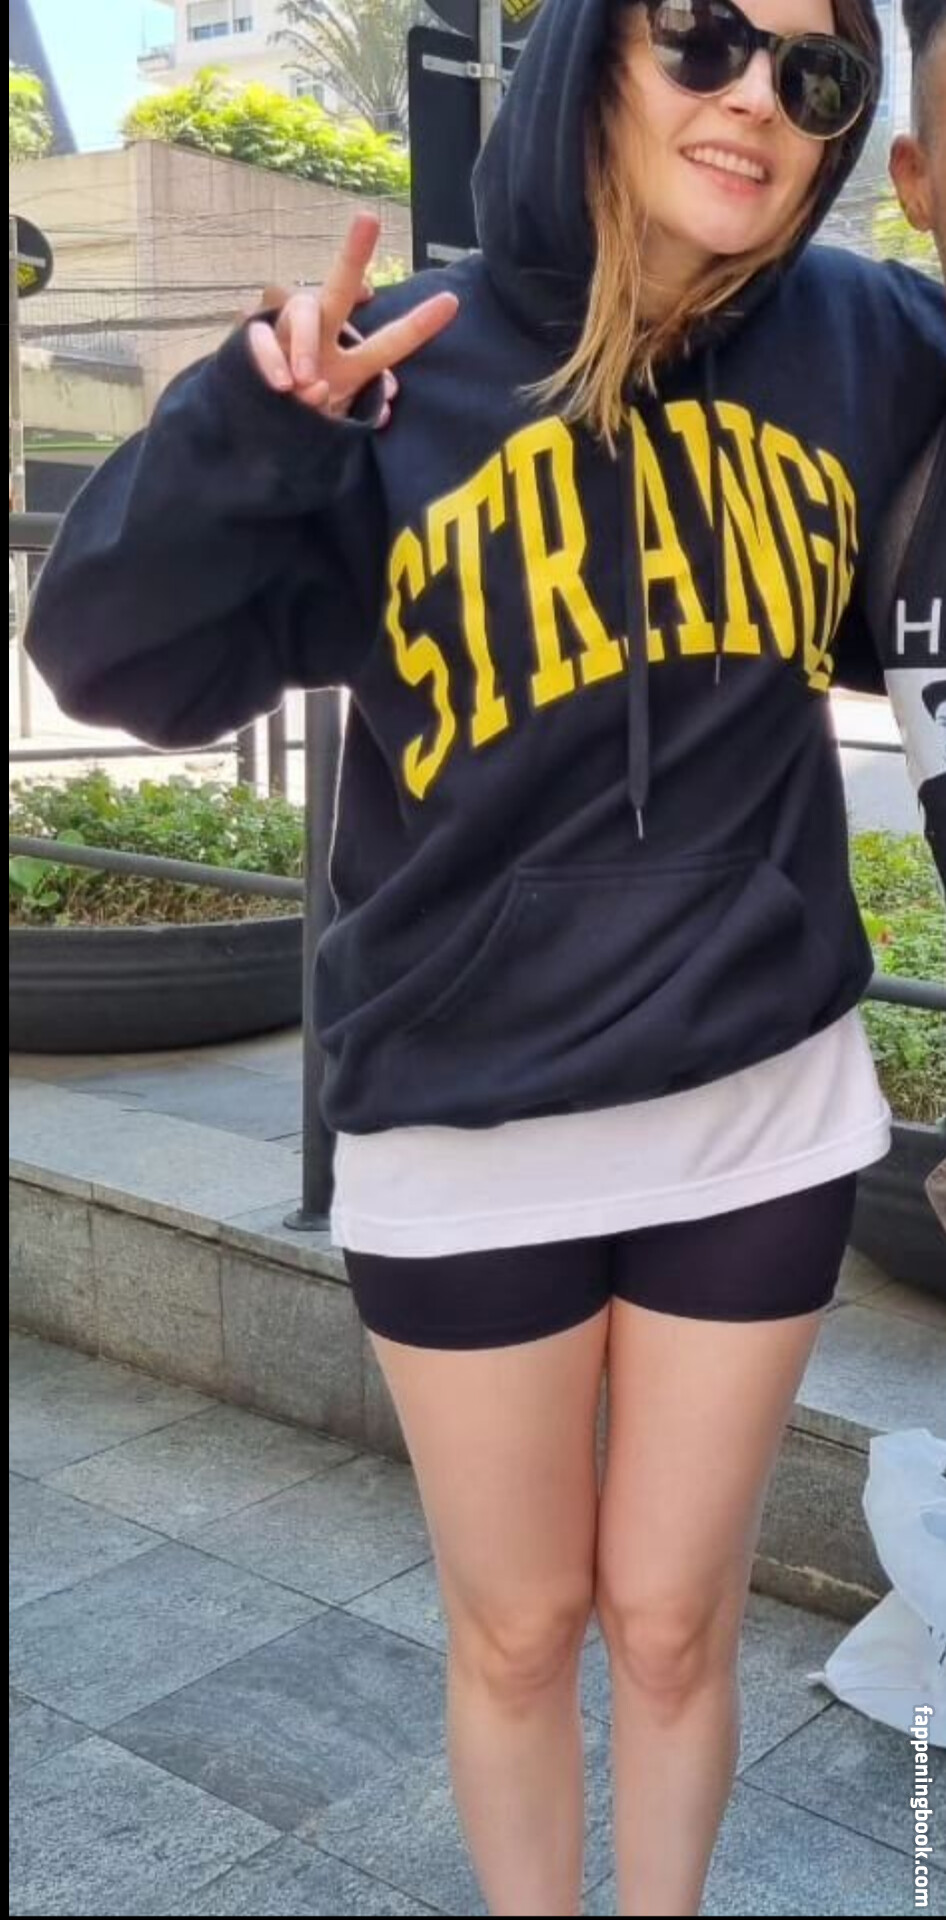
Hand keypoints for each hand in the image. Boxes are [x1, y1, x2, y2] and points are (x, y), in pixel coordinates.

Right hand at [246, 213, 457, 425]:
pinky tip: (284, 385)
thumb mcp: (336, 422)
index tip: (451, 303)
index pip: (390, 342)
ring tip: (305, 381)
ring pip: (302, 309)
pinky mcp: (254, 346)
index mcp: (350, 359)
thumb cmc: (301, 419)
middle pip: (338, 289)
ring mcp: (287, 338)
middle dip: (354, 254)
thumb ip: (359, 410)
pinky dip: (272, 359)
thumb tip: (381, 408)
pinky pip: (260, 340)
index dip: (418, 327)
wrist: (256, 425)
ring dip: (305, 342)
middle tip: (368, 220)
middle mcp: (322, 337)